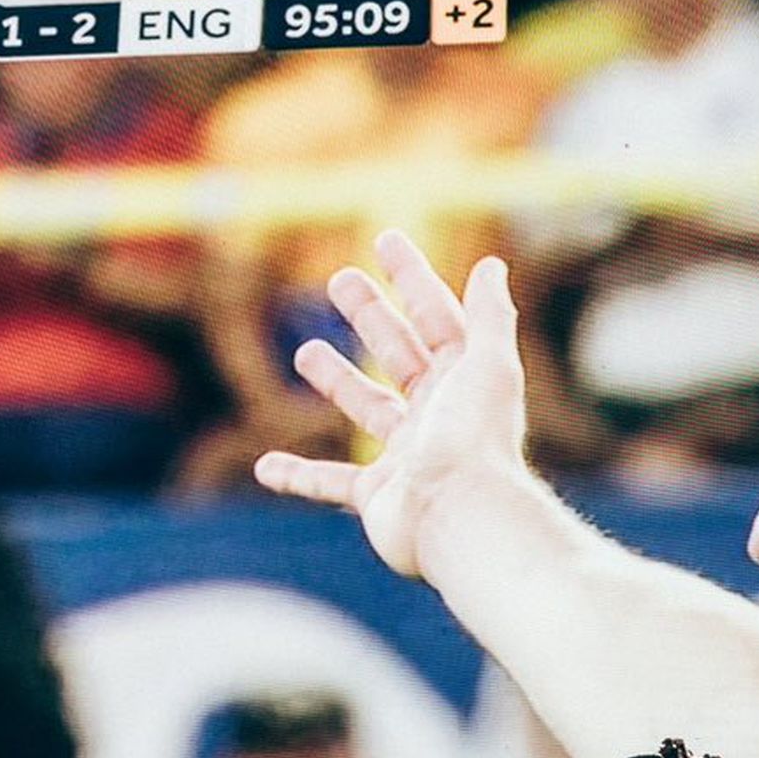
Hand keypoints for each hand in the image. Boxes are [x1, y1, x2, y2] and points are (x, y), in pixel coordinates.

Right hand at [253, 233, 527, 581]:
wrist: (461, 519)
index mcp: (462, 381)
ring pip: (365, 409)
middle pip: (399, 354)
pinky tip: (265, 467)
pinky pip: (330, 484)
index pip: (436, 318)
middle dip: (371, 316)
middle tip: (340, 279)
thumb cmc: (475, 439)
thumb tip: (493, 266)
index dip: (412, 278)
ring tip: (305, 354)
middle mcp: (436, 416)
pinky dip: (297, 476)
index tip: (384, 238)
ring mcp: (406, 456)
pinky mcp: (378, 497)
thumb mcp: (487, 365)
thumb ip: (490, 315)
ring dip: (337, 381)